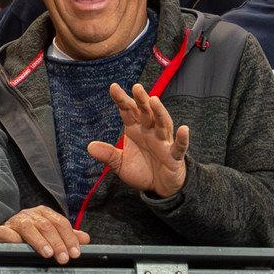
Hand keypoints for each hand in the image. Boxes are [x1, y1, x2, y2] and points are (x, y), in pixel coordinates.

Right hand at [0, 207, 88, 263]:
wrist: (5, 229)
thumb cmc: (30, 233)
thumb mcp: (51, 232)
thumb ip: (67, 236)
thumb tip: (86, 239)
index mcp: (44, 213)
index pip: (60, 223)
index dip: (69, 238)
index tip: (75, 252)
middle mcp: (30, 214)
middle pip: (47, 226)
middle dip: (57, 243)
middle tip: (63, 258)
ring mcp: (15, 221)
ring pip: (29, 228)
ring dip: (39, 241)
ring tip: (48, 253)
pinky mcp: (2, 230)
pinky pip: (8, 233)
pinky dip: (15, 240)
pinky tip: (22, 248)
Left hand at [87, 83, 189, 197]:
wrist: (160, 187)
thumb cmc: (141, 170)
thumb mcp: (120, 164)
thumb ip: (108, 154)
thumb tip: (89, 147)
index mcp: (135, 130)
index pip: (128, 111)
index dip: (122, 100)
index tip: (113, 87)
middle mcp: (150, 132)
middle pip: (146, 113)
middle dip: (141, 100)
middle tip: (136, 87)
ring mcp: (163, 142)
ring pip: (162, 124)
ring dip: (159, 112)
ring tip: (154, 100)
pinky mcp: (174, 155)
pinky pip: (178, 146)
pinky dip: (182, 138)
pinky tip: (183, 130)